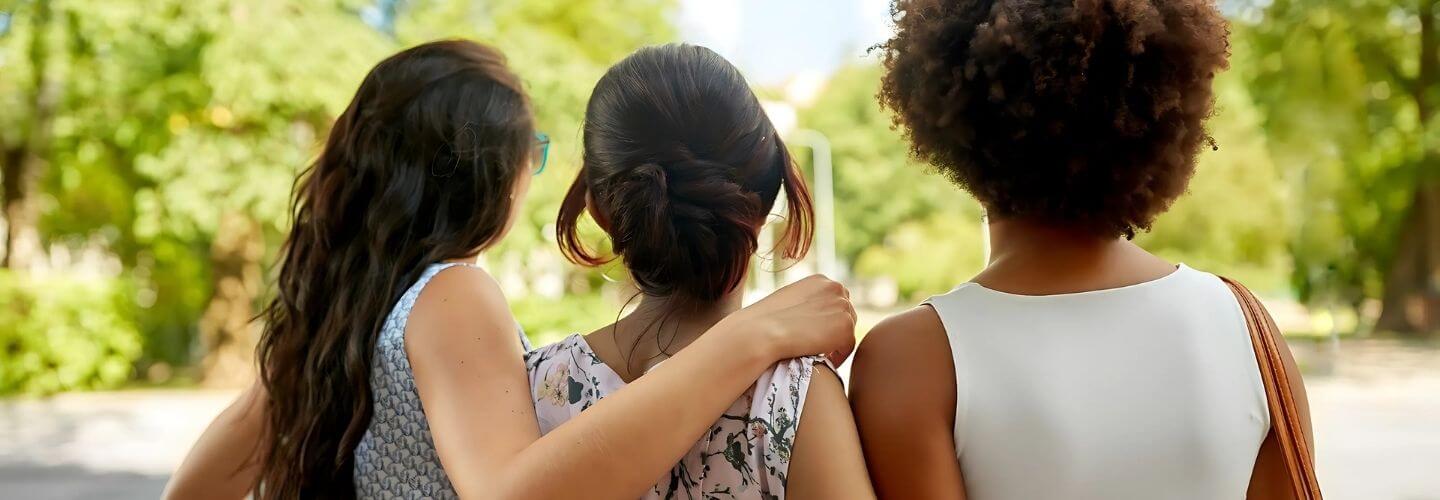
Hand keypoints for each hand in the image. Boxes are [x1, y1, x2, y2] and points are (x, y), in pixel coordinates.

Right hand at [722, 275, 857, 364]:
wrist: (762, 332)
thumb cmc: (766, 320)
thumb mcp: (789, 301)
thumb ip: (806, 303)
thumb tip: (815, 316)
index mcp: (820, 280)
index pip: (835, 299)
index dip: (828, 318)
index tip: (817, 333)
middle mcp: (835, 288)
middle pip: (846, 313)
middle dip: (835, 329)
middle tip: (821, 347)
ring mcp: (842, 306)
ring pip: (848, 329)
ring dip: (837, 342)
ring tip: (822, 355)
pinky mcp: (846, 327)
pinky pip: (848, 346)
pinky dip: (838, 356)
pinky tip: (823, 362)